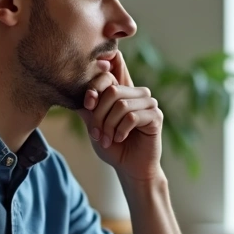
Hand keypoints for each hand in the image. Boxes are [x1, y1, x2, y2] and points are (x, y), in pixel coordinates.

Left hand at [78, 51, 163, 182]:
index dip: (96, 82)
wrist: (128, 167)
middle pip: (112, 90)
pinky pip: (132, 117)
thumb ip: (88, 107)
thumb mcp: (93, 125)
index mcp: (122, 89)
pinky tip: (120, 138)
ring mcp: (148, 103)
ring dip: (109, 126)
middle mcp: (136, 92)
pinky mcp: (156, 116)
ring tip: (107, 139)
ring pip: (121, 105)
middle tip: (96, 133)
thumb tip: (77, 89)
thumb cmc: (111, 145)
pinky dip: (121, 130)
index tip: (88, 104)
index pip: (113, 65)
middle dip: (99, 115)